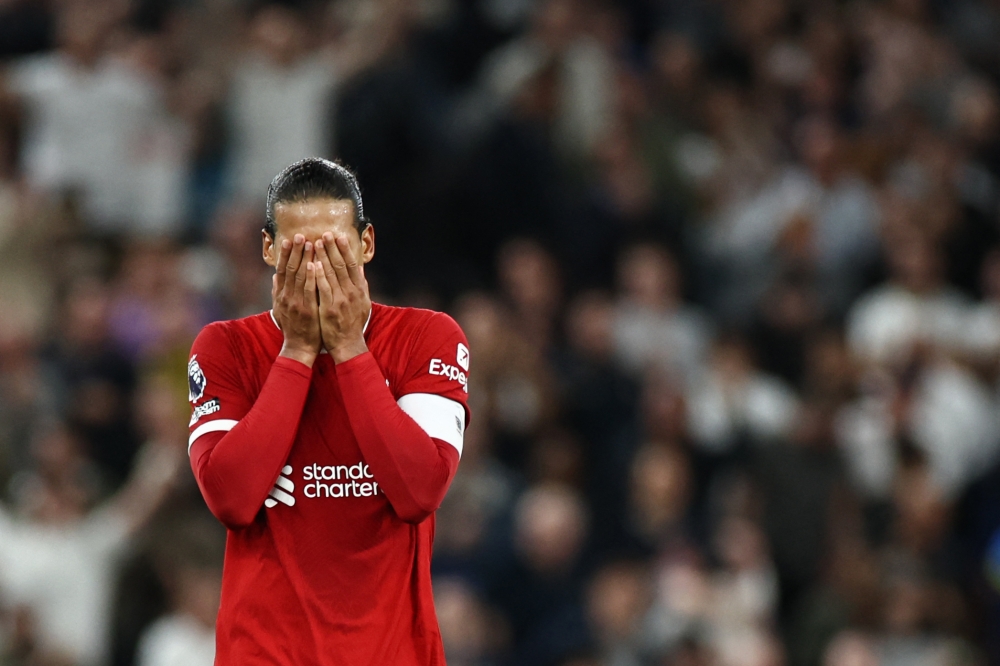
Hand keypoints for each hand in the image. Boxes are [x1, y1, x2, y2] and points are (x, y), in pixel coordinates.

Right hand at [272, 234, 321, 366]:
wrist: (299, 347)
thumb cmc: (294, 327)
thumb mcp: (281, 308)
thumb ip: (277, 291)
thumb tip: (274, 275)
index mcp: (281, 295)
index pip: (282, 270)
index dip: (285, 254)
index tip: (288, 239)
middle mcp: (286, 296)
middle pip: (290, 269)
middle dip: (295, 251)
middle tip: (299, 234)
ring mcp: (296, 303)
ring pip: (300, 277)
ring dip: (304, 259)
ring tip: (309, 243)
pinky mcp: (307, 310)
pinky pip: (309, 290)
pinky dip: (311, 277)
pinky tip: (315, 264)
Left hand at [316, 232, 370, 362]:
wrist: (348, 345)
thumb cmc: (353, 324)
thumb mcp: (363, 304)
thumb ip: (361, 286)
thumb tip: (360, 269)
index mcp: (359, 290)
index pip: (352, 265)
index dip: (345, 250)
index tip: (339, 236)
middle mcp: (351, 293)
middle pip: (341, 266)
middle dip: (332, 248)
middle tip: (325, 234)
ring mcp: (340, 300)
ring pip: (331, 274)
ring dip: (322, 257)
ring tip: (315, 243)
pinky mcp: (329, 308)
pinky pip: (323, 288)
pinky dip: (318, 275)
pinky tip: (312, 263)